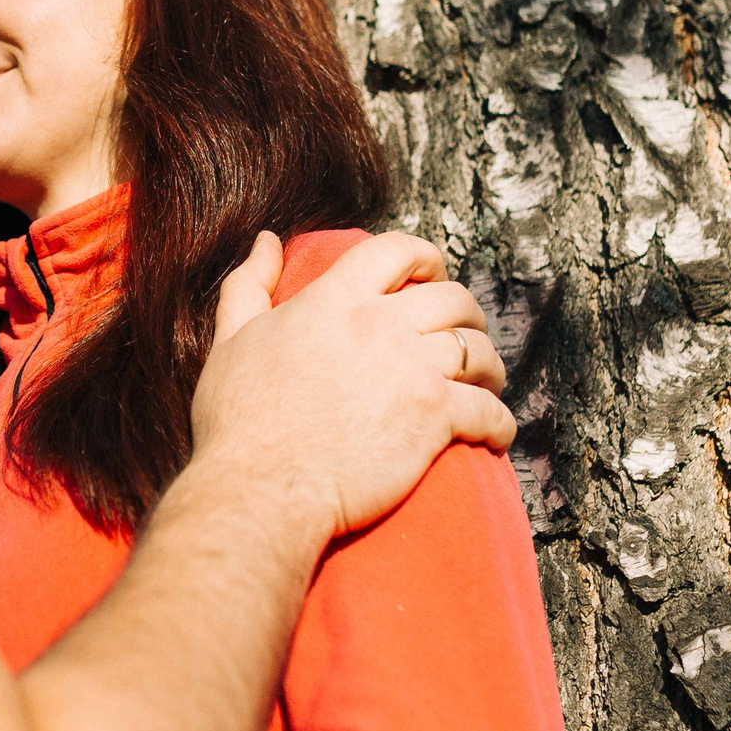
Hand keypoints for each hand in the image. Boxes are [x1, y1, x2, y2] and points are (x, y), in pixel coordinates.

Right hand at [192, 231, 512, 539]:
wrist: (261, 489)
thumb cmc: (239, 422)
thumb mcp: (230, 340)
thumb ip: (248, 283)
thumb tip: (265, 241)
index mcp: (334, 300)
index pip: (397, 250)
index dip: (424, 256)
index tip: (431, 274)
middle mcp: (380, 325)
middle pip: (453, 297)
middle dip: (467, 313)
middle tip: (462, 335)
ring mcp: (412, 371)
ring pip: (479, 351)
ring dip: (489, 366)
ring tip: (483, 383)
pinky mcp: (434, 419)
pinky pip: (490, 409)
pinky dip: (500, 423)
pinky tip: (494, 434)